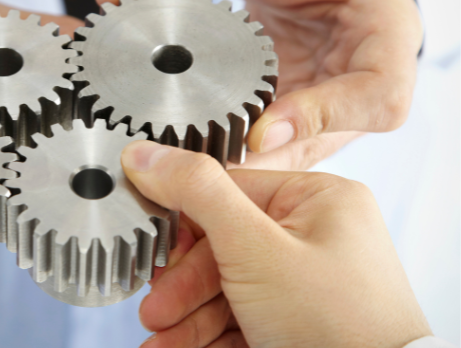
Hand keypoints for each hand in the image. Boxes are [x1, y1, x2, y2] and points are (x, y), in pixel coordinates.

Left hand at [98, 0, 421, 169]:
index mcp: (386, 35)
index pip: (379, 98)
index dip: (323, 119)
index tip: (263, 130)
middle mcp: (362, 81)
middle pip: (325, 142)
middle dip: (260, 158)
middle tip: (195, 163)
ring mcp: (327, 103)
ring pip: (290, 152)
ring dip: (238, 162)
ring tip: (180, 168)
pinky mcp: (294, 113)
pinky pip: (264, 142)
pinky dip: (227, 147)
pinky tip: (183, 151)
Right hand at [122, 140, 430, 347]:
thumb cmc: (335, 325)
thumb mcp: (255, 248)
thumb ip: (197, 194)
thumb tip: (146, 154)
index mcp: (317, 200)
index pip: (228, 192)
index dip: (182, 224)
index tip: (149, 245)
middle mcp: (315, 237)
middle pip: (223, 248)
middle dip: (182, 287)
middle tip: (154, 309)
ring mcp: (308, 283)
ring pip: (227, 289)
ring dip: (187, 317)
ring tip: (161, 339)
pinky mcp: (298, 321)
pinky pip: (243, 317)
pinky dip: (208, 334)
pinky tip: (180, 346)